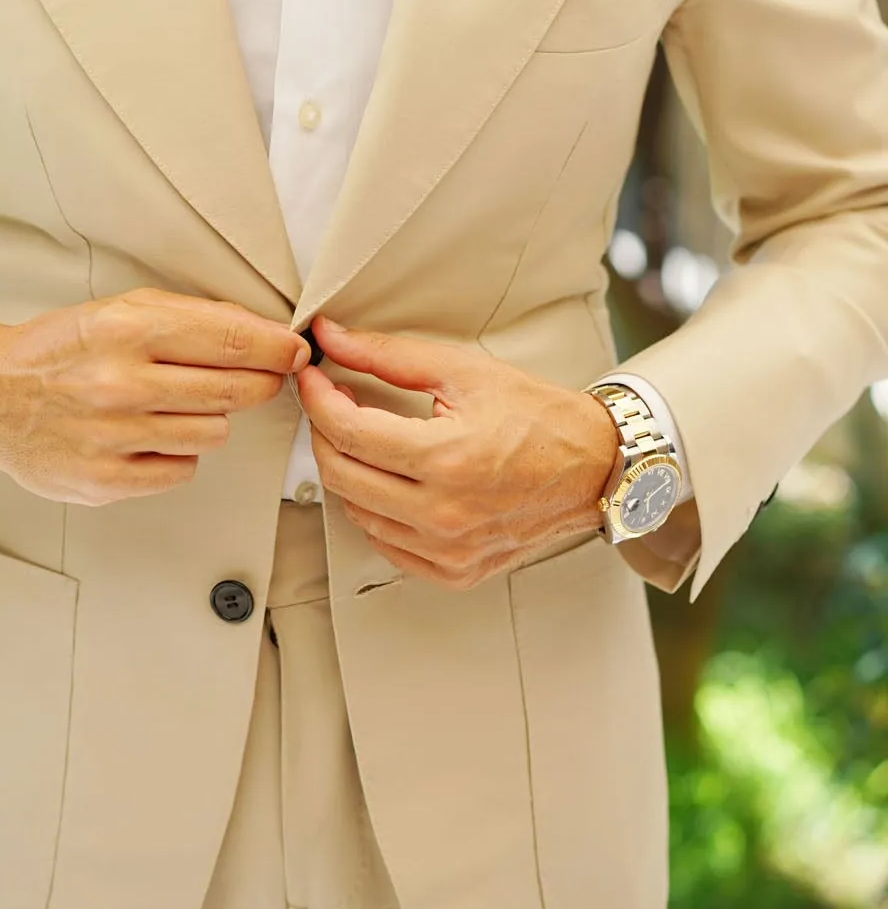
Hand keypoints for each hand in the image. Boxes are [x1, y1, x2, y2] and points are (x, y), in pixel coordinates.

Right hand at [0, 289, 310, 505]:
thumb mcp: (118, 311)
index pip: (232, 340)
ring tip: (174, 406)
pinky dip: (175, 454)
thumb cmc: (60, 350)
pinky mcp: (105, 480)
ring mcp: (112, 436)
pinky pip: (181, 470)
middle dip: (258, 383)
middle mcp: (120, 383)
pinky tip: (148, 436)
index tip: (296, 353)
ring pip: (213, 434)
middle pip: (234, 390)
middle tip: (257, 379)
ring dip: (207, 419)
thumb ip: (190, 318)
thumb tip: (265, 335)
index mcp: (127, 330)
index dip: (277, 349)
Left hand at [297, 316, 619, 588]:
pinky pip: (386, 545)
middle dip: (324, 433)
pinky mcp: (454, 571)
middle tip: (333, 404)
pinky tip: (390, 482)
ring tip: (364, 440)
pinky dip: (375, 511)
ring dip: (348, 472)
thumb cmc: (537, 417)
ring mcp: (449, 550)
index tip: (314, 378)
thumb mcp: (463, 371)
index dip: (318, 399)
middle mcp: (444, 514)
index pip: (349, 432)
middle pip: (341, 475)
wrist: (594, 468)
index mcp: (447, 459)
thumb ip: (389, 356)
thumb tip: (331, 337)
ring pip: (357, 513)